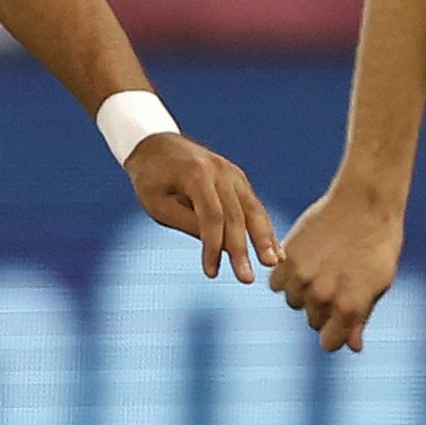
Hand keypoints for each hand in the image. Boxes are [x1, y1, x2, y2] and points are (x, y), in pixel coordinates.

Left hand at [125, 133, 283, 284]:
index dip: (213, 246)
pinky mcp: (238, 179)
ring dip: (264, 239)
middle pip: (236, 215)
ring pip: (253, 209)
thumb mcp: (157, 204)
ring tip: (273, 264)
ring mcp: (233, 173)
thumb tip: (218, 246)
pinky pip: (254, 206)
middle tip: (247, 279)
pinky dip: (265, 228)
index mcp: (196, 174)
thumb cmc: (151, 179)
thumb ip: (186, 223)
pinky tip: (275, 250)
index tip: (211, 272)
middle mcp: (220, 171)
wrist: (155, 145)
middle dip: (242, 250)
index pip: (212, 216)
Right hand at [273, 183, 405, 351]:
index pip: (328, 343)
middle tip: (337, 285)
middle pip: (312, 321)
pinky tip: (304, 265)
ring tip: (321, 271)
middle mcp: (323, 297)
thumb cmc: (379, 244)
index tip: (340, 322)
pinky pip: (277, 283)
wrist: (365, 203)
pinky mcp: (288, 257)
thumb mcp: (379, 284)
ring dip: (304, 293)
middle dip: (323, 310)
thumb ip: (361, 317)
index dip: (335, 334)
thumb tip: (353, 346)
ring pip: (294, 302)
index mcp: (349, 307)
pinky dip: (287, 278)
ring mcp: (303, 277)